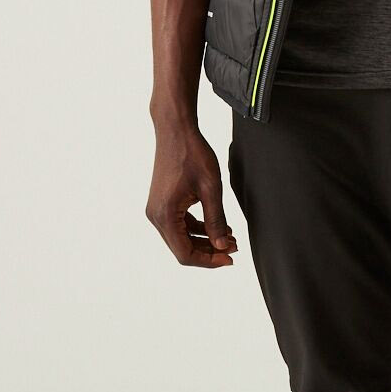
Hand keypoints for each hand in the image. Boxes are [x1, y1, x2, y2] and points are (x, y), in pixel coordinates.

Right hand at [145, 118, 238, 267]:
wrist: (176, 130)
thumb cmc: (193, 154)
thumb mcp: (211, 189)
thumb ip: (216, 220)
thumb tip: (222, 246)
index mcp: (165, 215)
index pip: (185, 254)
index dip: (209, 261)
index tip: (229, 258)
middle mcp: (156, 216)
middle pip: (182, 248)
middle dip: (209, 251)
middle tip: (234, 247)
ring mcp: (157, 209)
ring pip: (181, 237)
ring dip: (205, 240)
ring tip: (229, 237)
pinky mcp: (162, 202)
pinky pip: (179, 225)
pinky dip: (198, 228)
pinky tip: (218, 225)